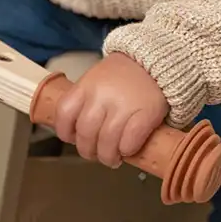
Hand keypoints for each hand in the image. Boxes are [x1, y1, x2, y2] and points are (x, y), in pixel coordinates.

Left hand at [54, 52, 168, 167]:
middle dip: (88, 151)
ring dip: (108, 156)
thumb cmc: (123, 76)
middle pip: (85, 133)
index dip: (65, 132)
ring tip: (112, 159)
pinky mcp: (146, 114)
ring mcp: (124, 105)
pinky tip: (127, 150)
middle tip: (96, 155)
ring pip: (106, 142)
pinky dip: (126, 150)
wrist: (156, 62)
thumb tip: (77, 134)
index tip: (72, 139)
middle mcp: (101, 96)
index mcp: (86, 86)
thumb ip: (85, 102)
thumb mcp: (96, 80)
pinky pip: (130, 142)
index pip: (64, 114)